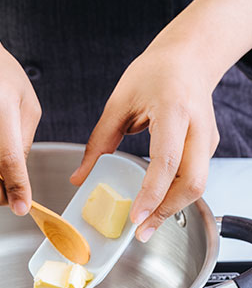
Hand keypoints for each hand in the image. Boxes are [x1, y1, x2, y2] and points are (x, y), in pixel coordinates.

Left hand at [70, 48, 218, 240]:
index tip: (136, 216)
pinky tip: (156, 203)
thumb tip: (79, 176)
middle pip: (192, 182)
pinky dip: (175, 194)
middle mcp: (197, 127)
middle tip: (141, 230)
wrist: (190, 57)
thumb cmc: (155, 72)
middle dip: (167, 211)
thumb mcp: (119, 101)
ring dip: (172, 207)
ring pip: (196, 184)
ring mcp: (207, 138)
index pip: (167, 159)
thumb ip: (99, 141)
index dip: (152, 192)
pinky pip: (193, 177)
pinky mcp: (208, 146)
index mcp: (173, 110)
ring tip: (145, 223)